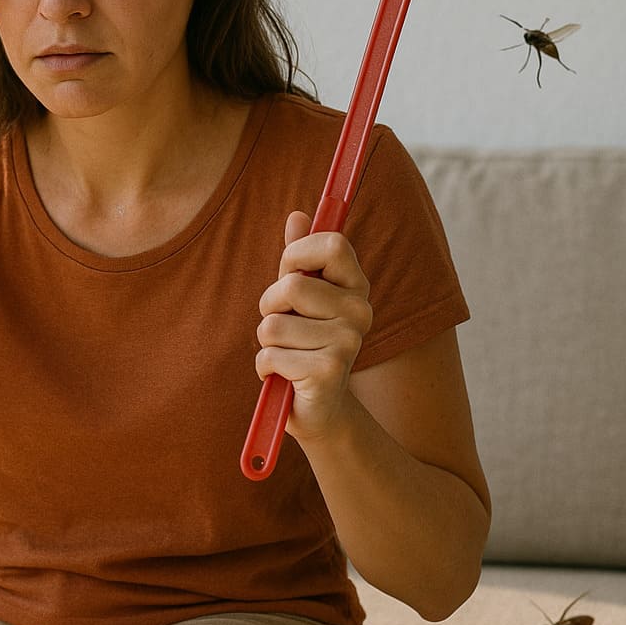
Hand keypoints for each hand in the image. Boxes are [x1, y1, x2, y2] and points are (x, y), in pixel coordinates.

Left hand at [255, 210, 372, 441]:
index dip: (297, 254)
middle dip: (270, 305)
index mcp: (356, 287)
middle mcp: (360, 311)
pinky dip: (265, 367)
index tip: (290, 273)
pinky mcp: (327, 371)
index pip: (332, 243)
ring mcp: (347, 342)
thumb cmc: (305, 345)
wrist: (319, 409)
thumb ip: (299, 258)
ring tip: (287, 354)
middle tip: (283, 326)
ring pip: (272, 325)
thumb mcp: (300, 299)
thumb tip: (297, 215)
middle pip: (292, 286)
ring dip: (266, 342)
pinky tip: (285, 377)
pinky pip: (269, 355)